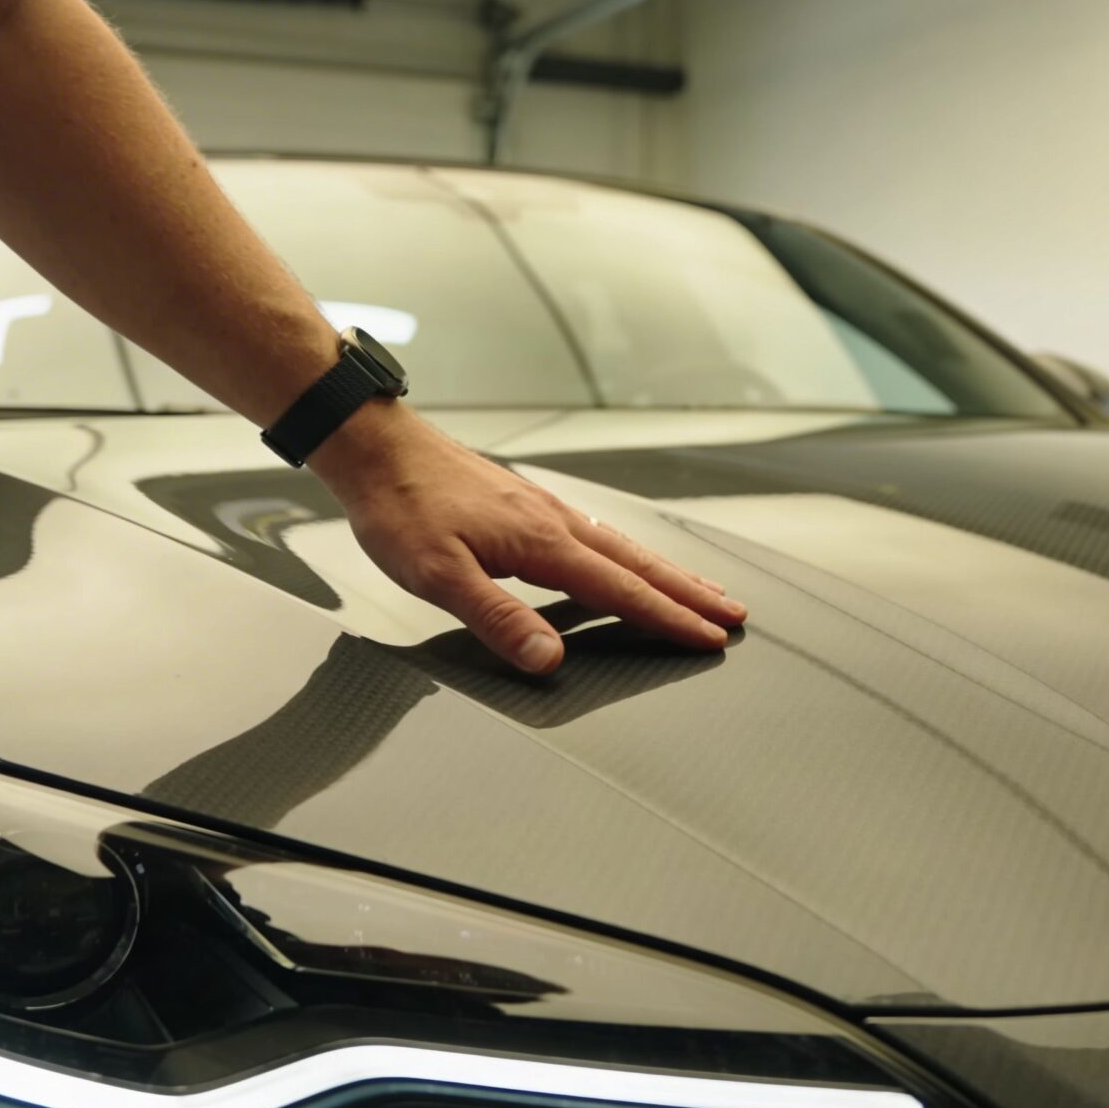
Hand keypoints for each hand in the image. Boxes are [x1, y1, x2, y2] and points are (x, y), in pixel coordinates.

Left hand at [309, 403, 746, 673]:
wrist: (375, 447)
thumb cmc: (401, 507)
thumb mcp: (439, 576)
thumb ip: (499, 619)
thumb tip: (549, 659)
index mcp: (542, 542)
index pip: (621, 590)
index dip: (668, 618)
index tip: (708, 637)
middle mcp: (554, 520)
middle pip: (638, 563)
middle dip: (689, 593)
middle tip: (733, 614)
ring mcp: (542, 509)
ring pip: (622, 546)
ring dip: (666, 572)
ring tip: (699, 590)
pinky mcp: (525, 505)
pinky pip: (597, 534)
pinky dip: (628, 555)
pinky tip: (624, 559)